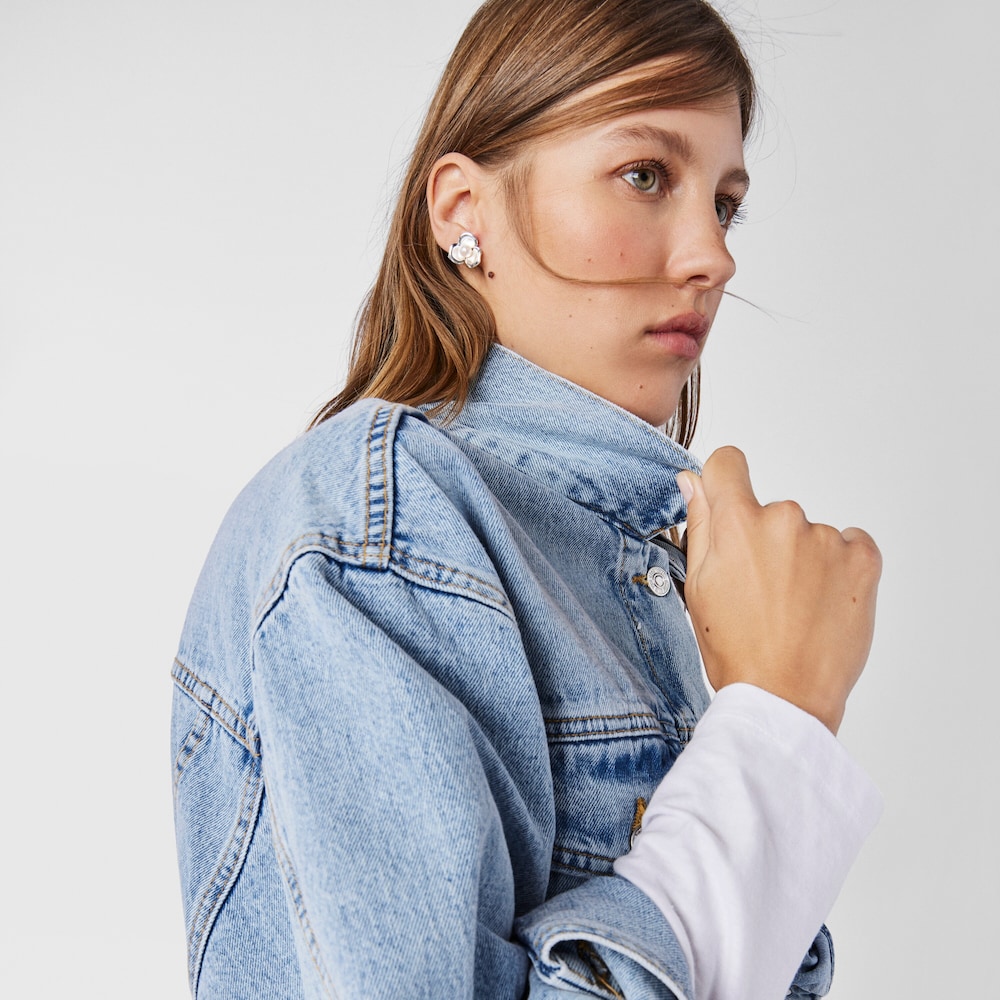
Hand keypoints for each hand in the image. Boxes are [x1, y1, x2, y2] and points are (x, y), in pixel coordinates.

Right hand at [677, 447, 880, 733]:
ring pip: (808, 534)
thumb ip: (698, 524)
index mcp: (736, 523)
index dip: (724, 483)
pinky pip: (850, 544)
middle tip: (762, 591)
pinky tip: (823, 602)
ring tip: (794, 608)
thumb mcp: (698, 586)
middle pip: (771, 510)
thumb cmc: (736, 650)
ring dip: (803, 558)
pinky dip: (839, 567)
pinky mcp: (863, 558)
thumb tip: (692, 481)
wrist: (785, 697)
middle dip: (765, 540)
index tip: (729, 505)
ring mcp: (827, 538)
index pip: (728, 464)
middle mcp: (783, 518)